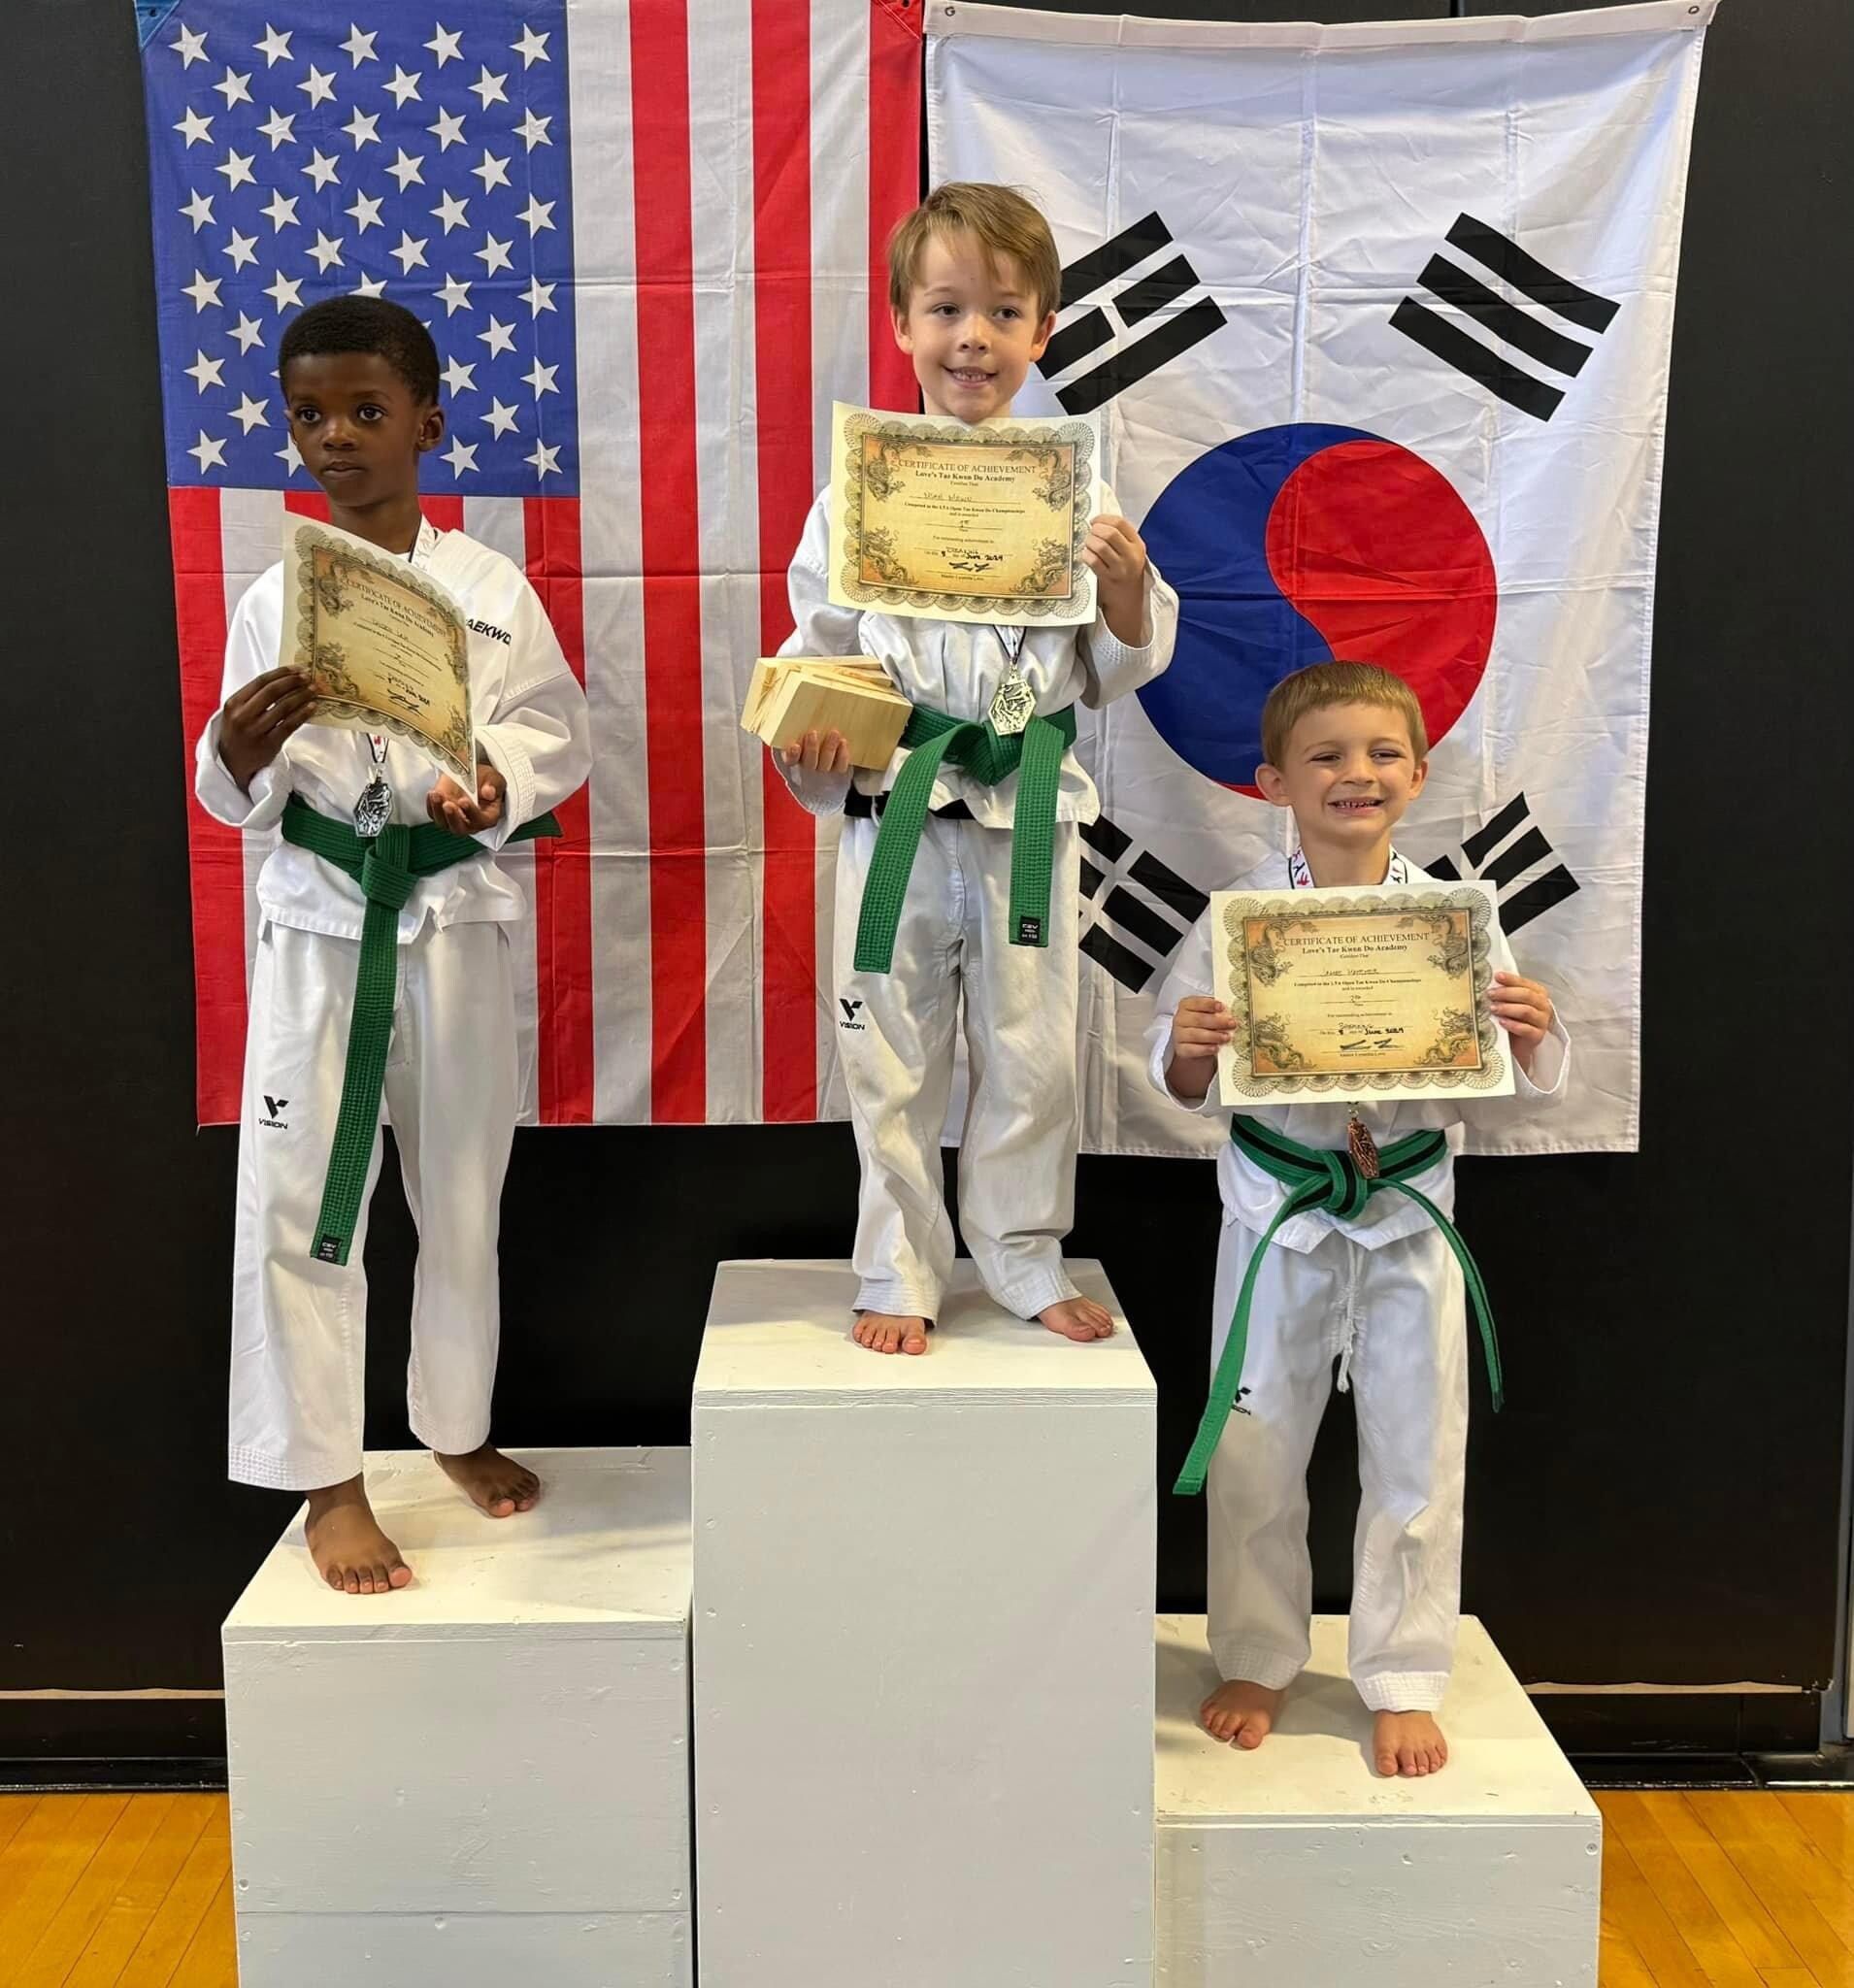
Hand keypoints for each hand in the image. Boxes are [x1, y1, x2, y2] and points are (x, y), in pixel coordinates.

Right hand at [218, 667, 316, 791]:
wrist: (232, 762)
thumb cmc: (238, 732)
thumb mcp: (237, 711)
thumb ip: (254, 697)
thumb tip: (285, 679)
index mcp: (234, 703)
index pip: (260, 682)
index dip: (281, 673)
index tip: (297, 669)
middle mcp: (243, 716)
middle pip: (272, 692)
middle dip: (293, 682)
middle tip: (308, 677)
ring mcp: (256, 731)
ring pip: (283, 708)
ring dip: (301, 696)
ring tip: (313, 690)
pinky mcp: (269, 744)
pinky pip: (290, 725)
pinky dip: (303, 714)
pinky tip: (312, 707)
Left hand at [426, 760, 505, 834]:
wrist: (471, 777)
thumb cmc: (485, 782)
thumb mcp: (493, 778)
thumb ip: (493, 784)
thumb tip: (489, 792)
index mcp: (488, 817)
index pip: (481, 821)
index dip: (472, 813)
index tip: (464, 801)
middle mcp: (471, 823)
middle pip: (460, 828)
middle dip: (452, 817)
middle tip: (448, 804)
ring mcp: (454, 820)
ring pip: (444, 823)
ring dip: (438, 810)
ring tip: (436, 795)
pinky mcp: (441, 814)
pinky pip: (434, 814)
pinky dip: (431, 805)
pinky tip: (432, 794)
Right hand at [778, 727, 850, 775]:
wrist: (822, 754)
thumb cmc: (805, 736)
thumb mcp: (795, 731)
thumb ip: (792, 723)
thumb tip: (785, 699)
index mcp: (793, 758)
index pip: (790, 760)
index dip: (792, 755)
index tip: (795, 746)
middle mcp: (807, 766)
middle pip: (809, 763)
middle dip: (811, 749)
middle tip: (813, 733)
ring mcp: (822, 769)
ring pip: (825, 765)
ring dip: (829, 749)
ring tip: (834, 733)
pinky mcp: (837, 769)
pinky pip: (840, 767)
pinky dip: (842, 756)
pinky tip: (843, 742)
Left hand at [1083, 514, 1148, 643]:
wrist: (1128, 600)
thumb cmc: (1126, 572)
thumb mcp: (1130, 553)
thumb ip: (1120, 537)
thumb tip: (1097, 522)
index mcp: (1137, 545)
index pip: (1120, 523)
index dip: (1103, 518)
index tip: (1094, 521)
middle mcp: (1131, 556)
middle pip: (1110, 533)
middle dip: (1095, 530)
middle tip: (1090, 533)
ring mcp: (1120, 568)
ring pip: (1100, 546)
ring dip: (1089, 542)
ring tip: (1088, 544)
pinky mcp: (1108, 579)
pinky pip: (1093, 561)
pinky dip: (1086, 555)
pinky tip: (1086, 555)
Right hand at [1167, 995, 1234, 1101]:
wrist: (1195, 1044)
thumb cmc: (1205, 1025)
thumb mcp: (1209, 1014)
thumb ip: (1217, 1011)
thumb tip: (1231, 1012)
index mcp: (1186, 1005)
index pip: (1197, 1003)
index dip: (1209, 1004)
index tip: (1221, 1006)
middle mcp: (1180, 1019)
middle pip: (1199, 1019)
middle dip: (1217, 1022)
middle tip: (1232, 1024)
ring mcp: (1179, 1035)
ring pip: (1196, 1035)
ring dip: (1213, 1036)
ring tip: (1227, 1037)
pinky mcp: (1181, 1049)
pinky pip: (1193, 1049)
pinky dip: (1205, 1049)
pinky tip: (1216, 1048)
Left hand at [1489, 971, 1553, 1072]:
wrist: (1518, 1045)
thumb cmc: (1513, 1019)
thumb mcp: (1510, 1003)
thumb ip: (1505, 993)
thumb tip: (1489, 983)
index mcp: (1538, 993)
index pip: (1525, 983)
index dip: (1511, 979)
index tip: (1496, 976)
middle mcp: (1544, 1005)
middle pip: (1526, 995)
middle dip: (1506, 993)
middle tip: (1490, 994)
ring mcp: (1542, 1021)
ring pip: (1526, 1011)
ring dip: (1508, 1008)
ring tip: (1492, 1008)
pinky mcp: (1538, 1036)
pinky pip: (1526, 1029)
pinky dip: (1513, 1025)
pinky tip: (1501, 1022)